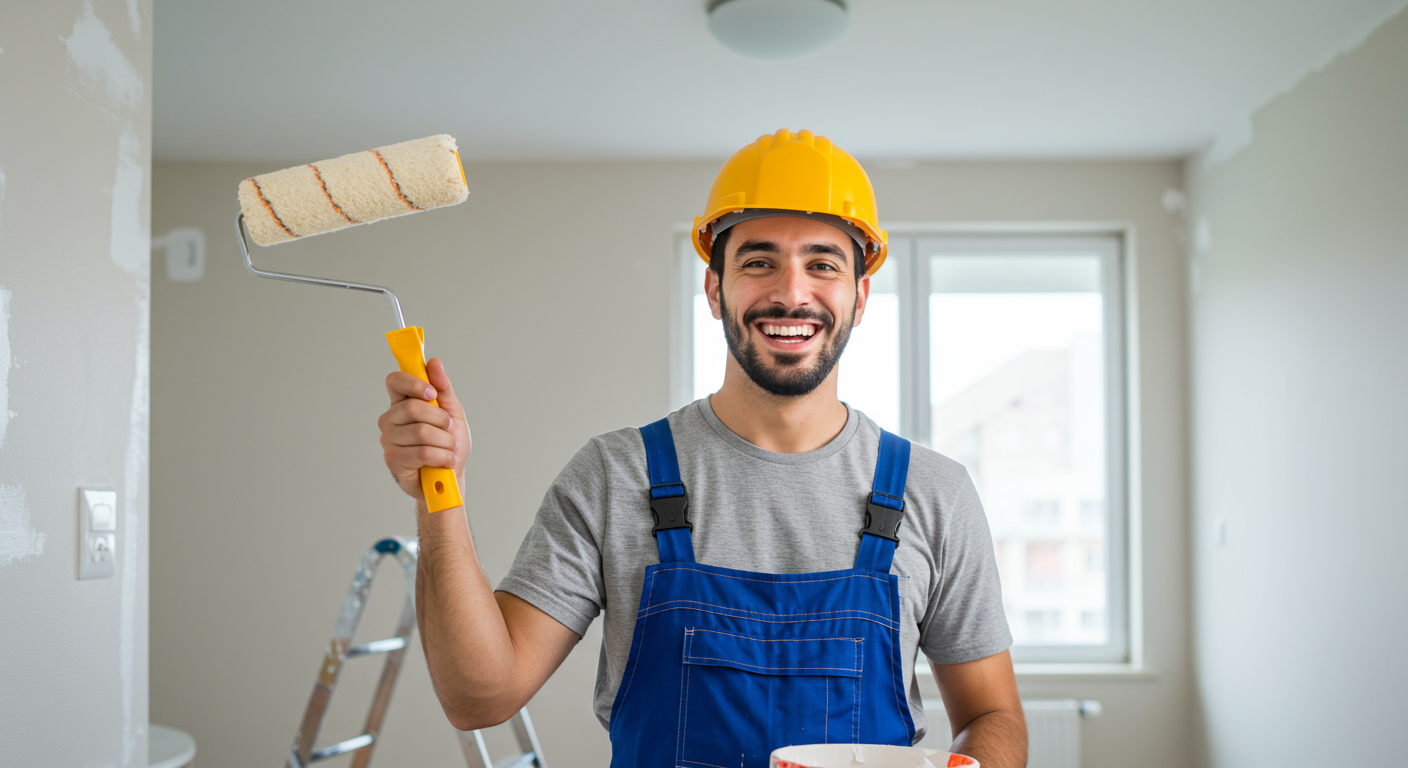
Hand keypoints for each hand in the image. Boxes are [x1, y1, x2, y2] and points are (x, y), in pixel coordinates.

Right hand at [378, 358, 470, 500]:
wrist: (450, 477)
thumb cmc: (449, 443)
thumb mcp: (452, 412)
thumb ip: (443, 388)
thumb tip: (434, 363)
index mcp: (402, 403)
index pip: (395, 381)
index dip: (414, 383)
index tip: (432, 393)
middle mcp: (390, 419)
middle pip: (412, 407)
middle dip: (441, 419)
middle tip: (449, 428)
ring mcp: (389, 440)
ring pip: (421, 432)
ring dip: (445, 441)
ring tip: (449, 448)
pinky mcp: (393, 461)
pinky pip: (422, 453)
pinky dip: (442, 457)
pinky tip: (445, 461)